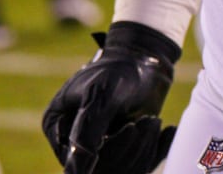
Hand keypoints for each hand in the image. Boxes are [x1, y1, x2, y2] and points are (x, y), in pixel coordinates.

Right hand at [42, 21, 177, 173]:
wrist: (146, 59)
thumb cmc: (120, 70)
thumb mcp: (101, 97)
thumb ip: (85, 132)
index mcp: (56, 125)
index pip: (76, 162)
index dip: (107, 151)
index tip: (130, 127)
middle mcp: (72, 141)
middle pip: (99, 169)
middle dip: (130, 148)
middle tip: (150, 121)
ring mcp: (95, 147)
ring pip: (120, 170)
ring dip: (144, 148)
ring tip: (154, 120)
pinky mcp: (119, 151)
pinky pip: (136, 167)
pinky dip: (154, 151)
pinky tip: (166, 131)